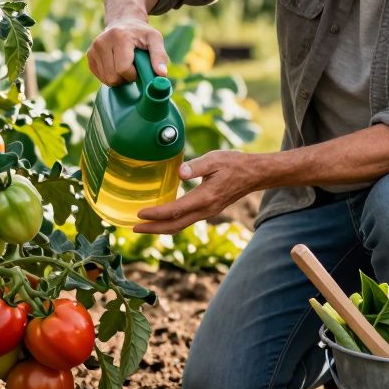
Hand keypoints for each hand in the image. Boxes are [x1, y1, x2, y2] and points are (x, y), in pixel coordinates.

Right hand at [86, 19, 168, 85]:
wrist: (123, 21)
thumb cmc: (141, 32)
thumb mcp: (155, 39)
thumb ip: (159, 56)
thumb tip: (162, 74)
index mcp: (119, 37)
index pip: (123, 69)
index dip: (133, 75)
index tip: (138, 68)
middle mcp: (102, 42)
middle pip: (113, 77)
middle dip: (125, 78)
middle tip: (132, 68)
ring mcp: (93, 49)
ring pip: (106, 79)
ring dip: (118, 78)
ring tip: (124, 65)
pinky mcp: (89, 55)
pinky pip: (100, 77)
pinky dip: (110, 76)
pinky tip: (116, 65)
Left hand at [133, 150, 264, 234]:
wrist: (254, 174)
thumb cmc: (234, 164)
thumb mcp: (215, 159)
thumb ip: (196, 166)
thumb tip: (180, 171)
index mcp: (205, 197)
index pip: (175, 210)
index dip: (156, 214)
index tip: (140, 213)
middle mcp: (206, 210)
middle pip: (175, 225)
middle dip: (153, 229)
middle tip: (134, 228)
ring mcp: (207, 212)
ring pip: (180, 226)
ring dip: (161, 228)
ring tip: (143, 226)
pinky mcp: (208, 211)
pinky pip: (186, 221)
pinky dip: (171, 223)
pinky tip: (162, 218)